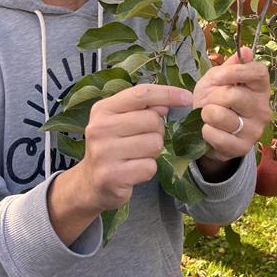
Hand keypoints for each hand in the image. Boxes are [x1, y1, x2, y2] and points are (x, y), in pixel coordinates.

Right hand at [76, 83, 193, 211]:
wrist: (90, 183)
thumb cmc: (111, 147)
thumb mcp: (119, 121)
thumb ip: (141, 109)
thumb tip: (167, 104)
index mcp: (103, 109)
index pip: (141, 94)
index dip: (167, 93)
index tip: (187, 98)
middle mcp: (100, 128)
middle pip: (152, 120)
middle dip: (157, 131)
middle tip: (144, 140)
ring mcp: (104, 153)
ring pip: (155, 144)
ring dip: (153, 152)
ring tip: (137, 155)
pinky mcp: (112, 176)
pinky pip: (150, 167)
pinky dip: (148, 169)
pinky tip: (133, 170)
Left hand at [193, 47, 271, 162]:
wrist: (207, 130)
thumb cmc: (215, 100)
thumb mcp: (217, 80)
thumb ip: (229, 66)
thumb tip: (246, 50)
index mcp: (260, 87)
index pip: (259, 72)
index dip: (237, 71)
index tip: (218, 77)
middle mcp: (263, 108)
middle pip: (234, 95)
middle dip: (213, 97)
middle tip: (210, 101)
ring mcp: (256, 130)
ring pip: (222, 116)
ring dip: (207, 114)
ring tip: (209, 116)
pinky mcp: (244, 147)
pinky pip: (217, 136)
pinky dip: (206, 131)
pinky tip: (209, 130)